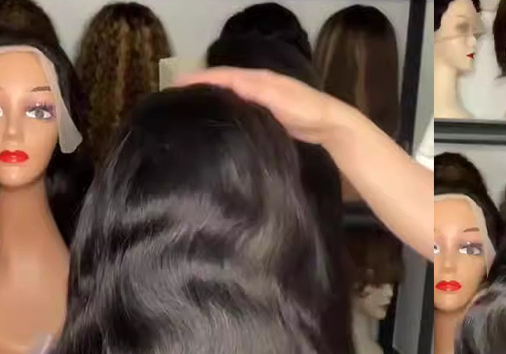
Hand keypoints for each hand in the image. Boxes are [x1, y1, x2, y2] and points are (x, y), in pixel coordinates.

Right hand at [176, 67, 345, 145]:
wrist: (330, 125)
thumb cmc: (305, 111)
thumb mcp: (277, 99)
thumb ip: (253, 91)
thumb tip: (223, 85)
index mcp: (256, 79)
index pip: (221, 76)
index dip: (199, 79)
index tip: (175, 86)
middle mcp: (256, 86)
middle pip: (223, 83)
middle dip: (200, 87)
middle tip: (176, 98)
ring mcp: (261, 100)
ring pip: (231, 96)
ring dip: (212, 99)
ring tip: (191, 108)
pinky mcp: (267, 115)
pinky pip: (241, 109)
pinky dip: (227, 110)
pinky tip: (220, 121)